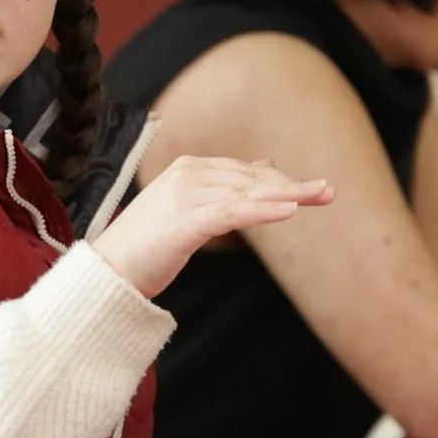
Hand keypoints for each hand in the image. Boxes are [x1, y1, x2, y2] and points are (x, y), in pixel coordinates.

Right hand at [94, 157, 332, 297]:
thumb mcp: (188, 210)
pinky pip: (233, 213)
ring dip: (288, 195)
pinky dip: (263, 210)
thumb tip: (265, 166)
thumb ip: (222, 188)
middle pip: (251, 179)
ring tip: (320, 196)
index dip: (280, 180)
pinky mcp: (186, 222)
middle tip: (329, 191)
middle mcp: (188, 175)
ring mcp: (186, 196)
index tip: (313, 188)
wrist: (108, 271)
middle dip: (292, 185)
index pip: (244, 171)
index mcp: (188, 170)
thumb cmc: (146, 246)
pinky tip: (290, 211)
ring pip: (248, 193)